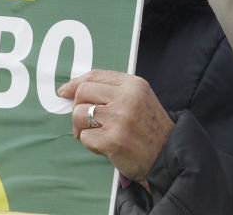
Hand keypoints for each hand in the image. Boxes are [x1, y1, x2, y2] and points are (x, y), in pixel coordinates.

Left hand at [59, 70, 174, 181]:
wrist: (168, 156)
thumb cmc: (148, 128)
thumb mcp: (138, 99)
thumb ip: (110, 89)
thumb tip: (70, 88)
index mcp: (133, 85)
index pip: (94, 76)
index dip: (75, 83)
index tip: (64, 91)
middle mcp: (127, 98)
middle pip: (82, 93)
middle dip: (79, 108)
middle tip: (88, 122)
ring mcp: (120, 119)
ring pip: (79, 114)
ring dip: (83, 128)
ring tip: (99, 134)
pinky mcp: (113, 140)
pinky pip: (84, 137)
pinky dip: (91, 144)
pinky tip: (106, 146)